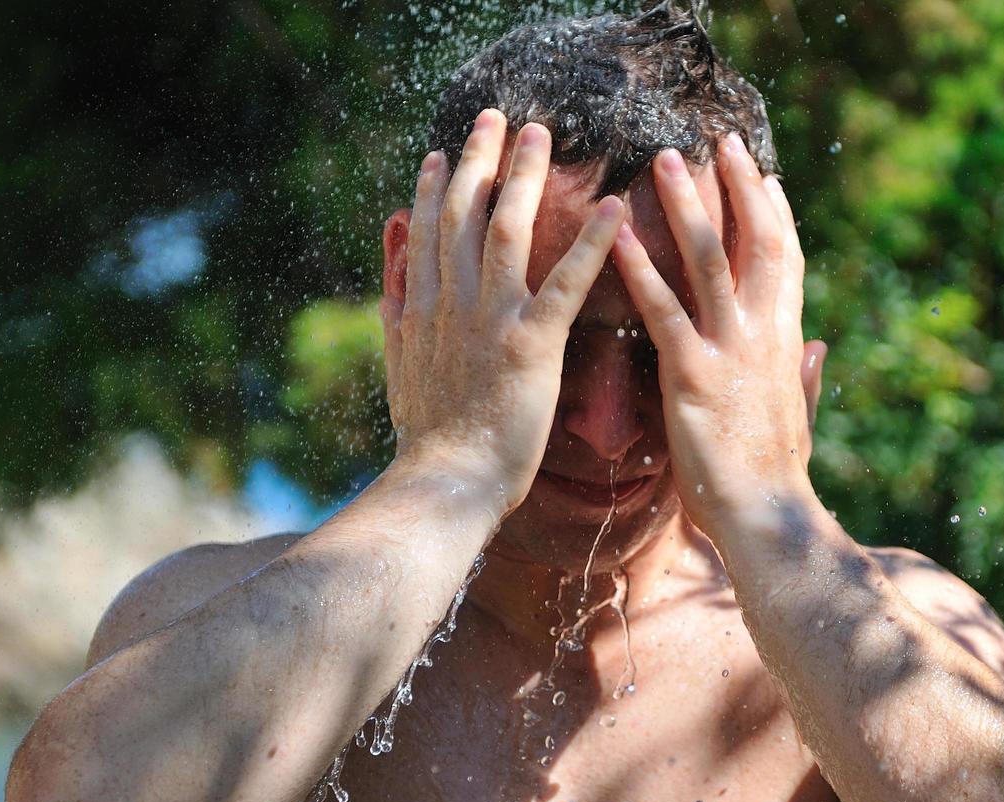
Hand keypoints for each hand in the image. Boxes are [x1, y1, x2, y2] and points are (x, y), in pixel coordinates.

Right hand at [380, 109, 625, 510]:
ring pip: (507, 230)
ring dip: (525, 177)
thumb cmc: (429, 439)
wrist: (445, 482)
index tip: (440, 153)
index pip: (426, 233)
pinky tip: (615, 208)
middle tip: (496, 117)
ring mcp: (492, 319)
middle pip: (463, 213)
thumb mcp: (399, 366)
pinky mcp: (532, 343)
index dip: (433, 187)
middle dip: (478, 160)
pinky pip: (566, 282)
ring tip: (543, 135)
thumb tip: (389, 261)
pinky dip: (592, 242)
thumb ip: (395, 306)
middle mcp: (452, 302)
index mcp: (422, 309)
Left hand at [610, 133, 824, 533]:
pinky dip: (640, 269)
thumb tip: (819, 346)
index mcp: (784, 343)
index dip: (776, 214)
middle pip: (758, 241)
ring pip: (711, 261)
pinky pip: (664, 311)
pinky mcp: (694, 375)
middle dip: (740, 187)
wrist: (768, 518)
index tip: (766, 174)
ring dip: (687, 205)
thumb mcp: (797, 419)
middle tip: (718, 141)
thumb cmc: (775, 477)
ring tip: (662, 162)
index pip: (786, 262)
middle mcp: (764, 335)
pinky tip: (616, 236)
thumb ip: (804, 377)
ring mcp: (730, 351)